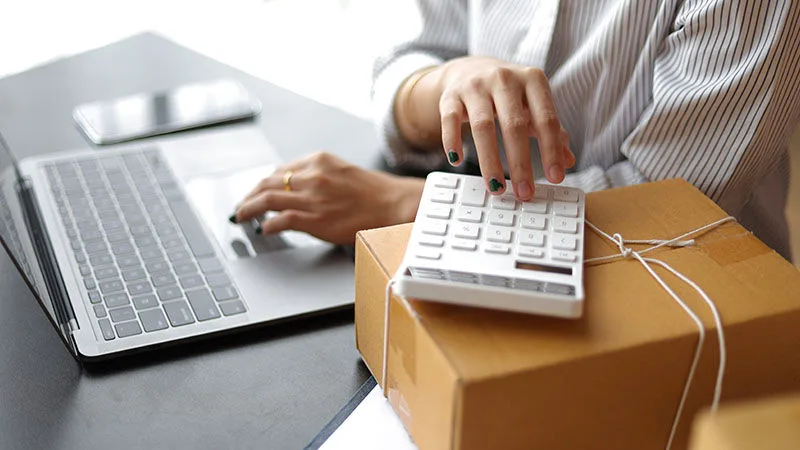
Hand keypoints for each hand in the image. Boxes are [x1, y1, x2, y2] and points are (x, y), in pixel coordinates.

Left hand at [230, 152, 423, 244]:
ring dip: (249, 209)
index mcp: (318, 160)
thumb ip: (319, 177)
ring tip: (241, 217)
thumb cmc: (375, 193)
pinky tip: (264, 230)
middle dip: (250, 195)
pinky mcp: (313, 218)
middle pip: (267, 182)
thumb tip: (298, 189)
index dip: (263, 183)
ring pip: (267, 199)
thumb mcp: (342, 172)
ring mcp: (311, 197)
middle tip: (241, 206)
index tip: (256, 191)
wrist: (394, 204)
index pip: (280, 170)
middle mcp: (311, 175)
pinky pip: (280, 220)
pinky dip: (267, 225)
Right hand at [400, 57, 574, 200]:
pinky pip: (450, 121)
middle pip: (514, 125)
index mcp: (532, 79)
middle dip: (520, 164)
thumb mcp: (533, 104)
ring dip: (489, 162)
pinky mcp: (451, 96)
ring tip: (496, 187)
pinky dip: (453, 142)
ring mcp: (475, 86)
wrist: (470, 69)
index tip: (555, 178)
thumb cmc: (509, 93)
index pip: (546, 119)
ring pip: (482, 127)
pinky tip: (458, 162)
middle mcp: (504, 78)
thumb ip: (551, 130)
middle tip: (524, 192)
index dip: (552, 150)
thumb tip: (567, 160)